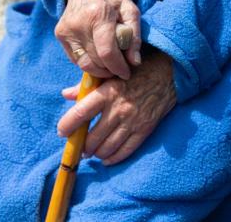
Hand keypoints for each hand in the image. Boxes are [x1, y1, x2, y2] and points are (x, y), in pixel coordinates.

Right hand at [55, 0, 140, 78]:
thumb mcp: (131, 10)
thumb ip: (134, 37)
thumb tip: (134, 62)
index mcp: (98, 14)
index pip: (107, 51)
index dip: (118, 67)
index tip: (127, 73)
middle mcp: (78, 23)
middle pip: (96, 60)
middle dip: (111, 69)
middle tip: (122, 68)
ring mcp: (66, 30)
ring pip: (84, 63)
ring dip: (100, 70)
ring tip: (112, 65)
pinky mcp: (60, 34)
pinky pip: (75, 59)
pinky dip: (89, 63)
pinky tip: (99, 58)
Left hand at [57, 51, 175, 164]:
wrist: (168, 74)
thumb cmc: (137, 72)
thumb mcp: (112, 74)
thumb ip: (88, 86)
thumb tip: (66, 95)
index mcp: (108, 92)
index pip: (80, 113)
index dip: (67, 126)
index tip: (62, 132)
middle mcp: (119, 109)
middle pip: (92, 137)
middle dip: (82, 146)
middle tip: (80, 147)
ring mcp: (133, 121)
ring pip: (107, 147)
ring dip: (96, 153)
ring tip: (93, 152)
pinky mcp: (145, 129)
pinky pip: (126, 150)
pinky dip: (113, 158)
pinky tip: (107, 159)